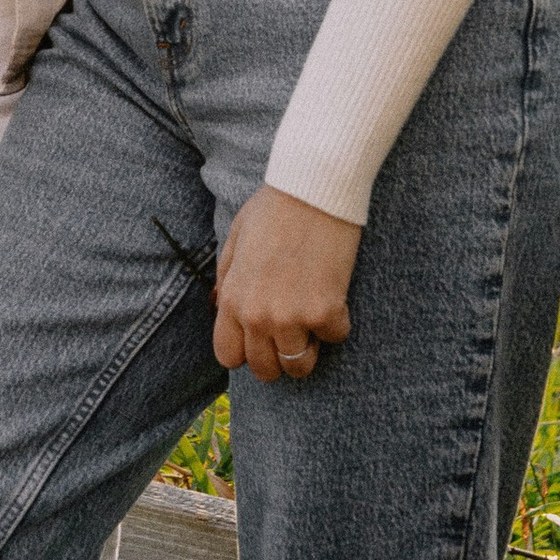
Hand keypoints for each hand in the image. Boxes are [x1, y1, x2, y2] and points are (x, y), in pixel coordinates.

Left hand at [212, 185, 360, 385]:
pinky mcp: (326, 311)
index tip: (260, 339)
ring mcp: (292, 317)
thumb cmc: (274, 208)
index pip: (228, 357)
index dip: (246, 352)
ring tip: (313, 322)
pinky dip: (338, 322)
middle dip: (278, 357)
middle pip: (265, 370)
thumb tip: (221, 307)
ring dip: (309, 348)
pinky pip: (335, 337)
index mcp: (232, 299)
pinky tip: (335, 296)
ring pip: (299, 367)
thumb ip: (227, 278)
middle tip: (292, 333)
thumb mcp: (235, 239)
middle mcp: (257, 316)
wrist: (313, 189)